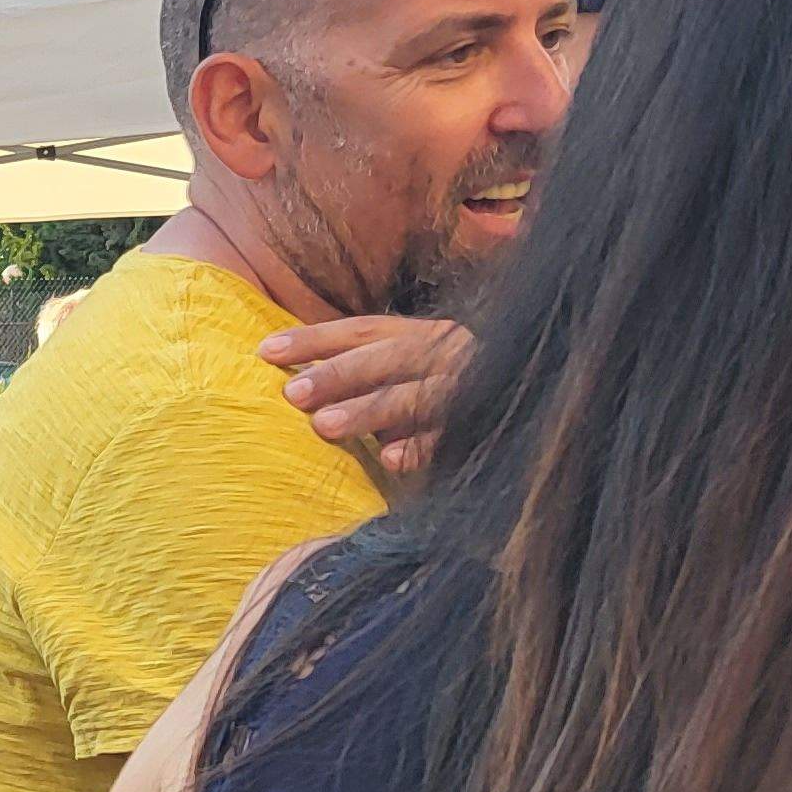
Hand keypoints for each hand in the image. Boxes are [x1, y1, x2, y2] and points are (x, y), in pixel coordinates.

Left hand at [265, 316, 467, 474]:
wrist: (525, 396)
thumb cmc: (441, 387)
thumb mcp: (403, 368)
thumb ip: (359, 368)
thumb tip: (290, 374)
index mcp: (419, 335)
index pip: (361, 331)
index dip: (314, 338)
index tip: (266, 350)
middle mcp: (443, 354)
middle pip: (388, 359)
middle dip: (339, 374)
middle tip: (293, 393)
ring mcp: (466, 388)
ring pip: (415, 396)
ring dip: (368, 410)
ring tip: (324, 426)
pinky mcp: (481, 424)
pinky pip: (449, 437)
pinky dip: (419, 447)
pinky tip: (388, 460)